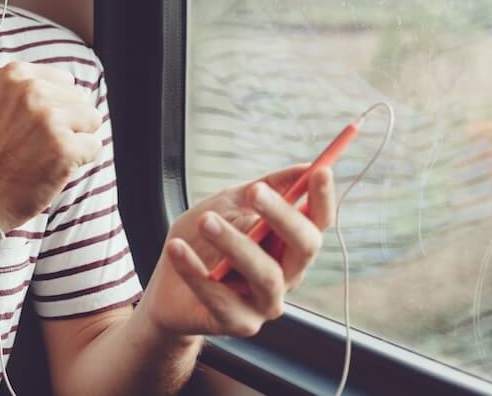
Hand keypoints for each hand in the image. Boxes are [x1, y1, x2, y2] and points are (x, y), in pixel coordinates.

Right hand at [0, 61, 104, 230]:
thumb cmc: (1, 150)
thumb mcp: (7, 103)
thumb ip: (41, 88)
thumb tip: (86, 93)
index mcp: (14, 74)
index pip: (66, 82)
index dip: (55, 108)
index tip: (28, 126)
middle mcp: (31, 90)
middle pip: (81, 99)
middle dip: (67, 123)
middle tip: (35, 143)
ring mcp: (48, 118)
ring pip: (92, 119)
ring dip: (75, 140)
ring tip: (45, 153)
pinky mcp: (64, 146)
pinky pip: (94, 145)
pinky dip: (80, 161)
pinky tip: (53, 167)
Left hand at [139, 164, 334, 337]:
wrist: (168, 289)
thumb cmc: (203, 242)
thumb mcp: (229, 205)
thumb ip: (263, 187)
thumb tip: (303, 168)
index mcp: (288, 244)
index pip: (318, 222)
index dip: (323, 198)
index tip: (321, 171)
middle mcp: (287, 275)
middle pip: (304, 247)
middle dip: (283, 216)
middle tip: (255, 192)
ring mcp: (265, 303)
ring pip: (266, 275)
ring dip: (235, 243)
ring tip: (205, 221)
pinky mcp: (239, 324)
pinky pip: (221, 298)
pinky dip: (196, 271)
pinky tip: (177, 248)